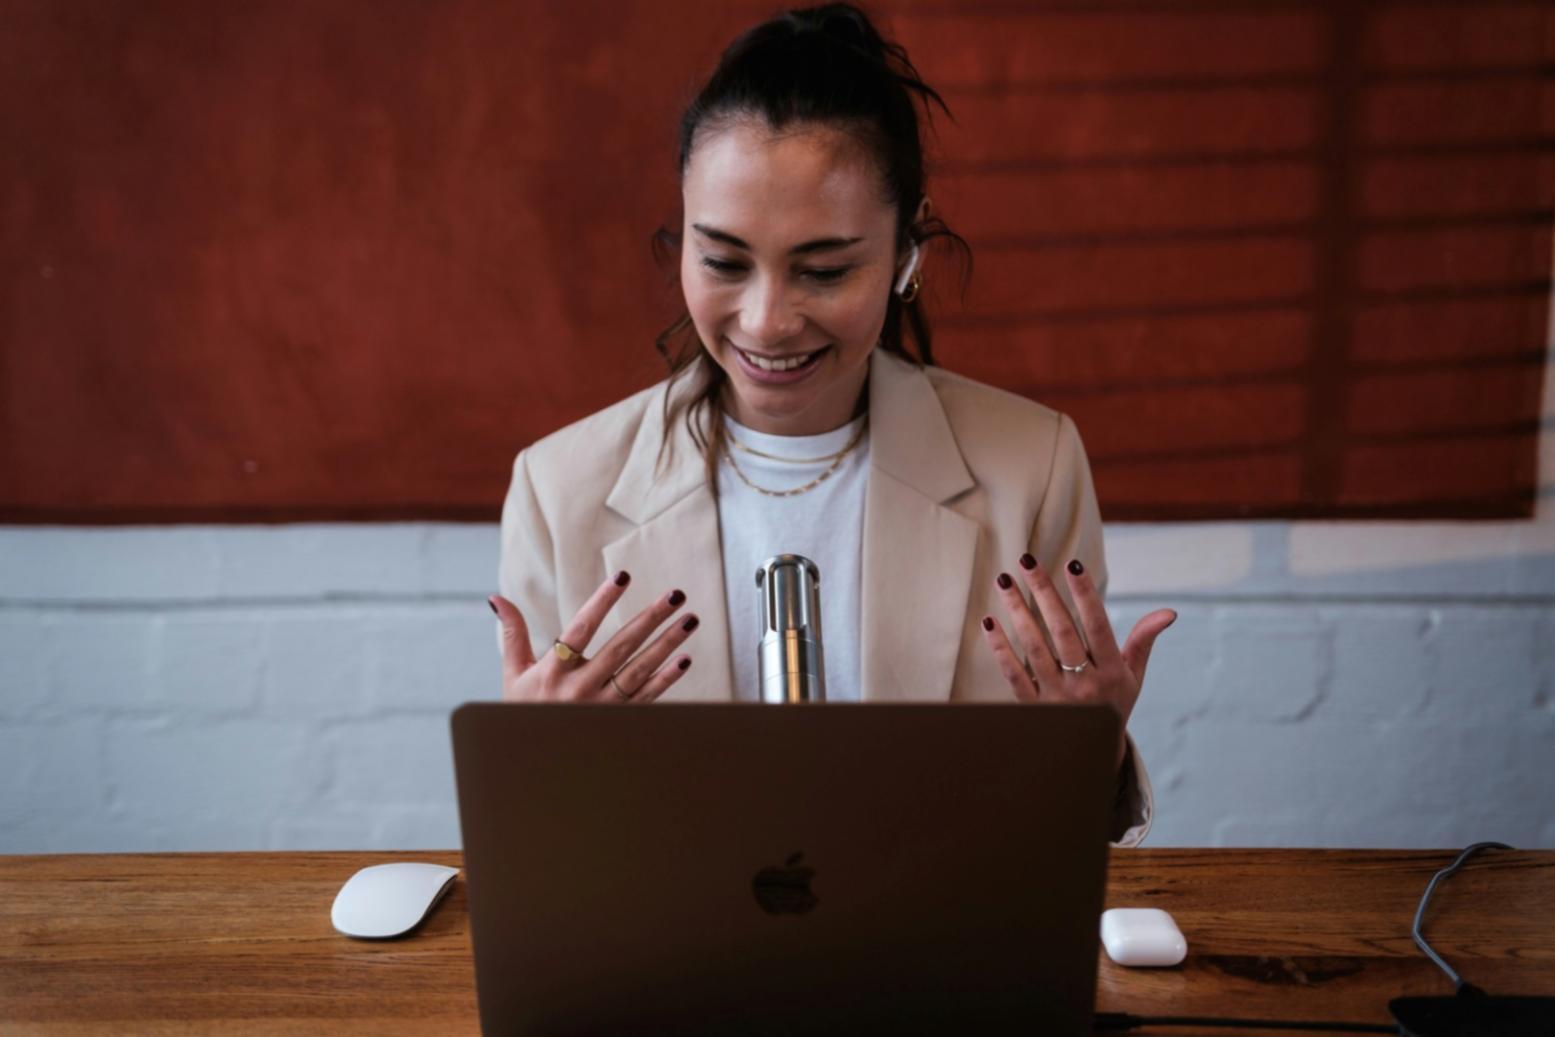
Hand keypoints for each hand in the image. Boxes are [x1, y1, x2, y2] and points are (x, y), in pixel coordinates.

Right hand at [489, 571, 697, 702]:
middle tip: (675, 595)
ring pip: (639, 670)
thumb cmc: (525, 713)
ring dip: (666, 644)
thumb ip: (513, 634)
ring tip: (689, 620)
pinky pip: (647, 698)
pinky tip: (684, 660)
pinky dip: (667, 680)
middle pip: (620, 647)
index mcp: (553, 672)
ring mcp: (601, 707)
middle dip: (649, 619)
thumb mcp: (514, 674)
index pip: (581, 629)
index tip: (623, 576)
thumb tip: (497, 598)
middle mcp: (579, 688)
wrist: (535, 764)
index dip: (602, 601)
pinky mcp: (618, 722)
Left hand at [980, 554, 1174, 766]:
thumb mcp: (1133, 677)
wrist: (1088, 756)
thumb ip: (1143, 641)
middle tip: (1026, 559)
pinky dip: (1000, 648)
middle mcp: (1084, 683)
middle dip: (1043, 592)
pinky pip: (1014, 673)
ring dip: (1018, 611)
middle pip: (1061, 631)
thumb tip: (1169, 612)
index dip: (1086, 596)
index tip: (1072, 565)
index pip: (1098, 626)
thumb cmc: (1112, 705)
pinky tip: (989, 621)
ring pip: (1034, 647)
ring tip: (1004, 580)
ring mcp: (1056, 696)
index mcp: (1112, 672)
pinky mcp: (1032, 707)